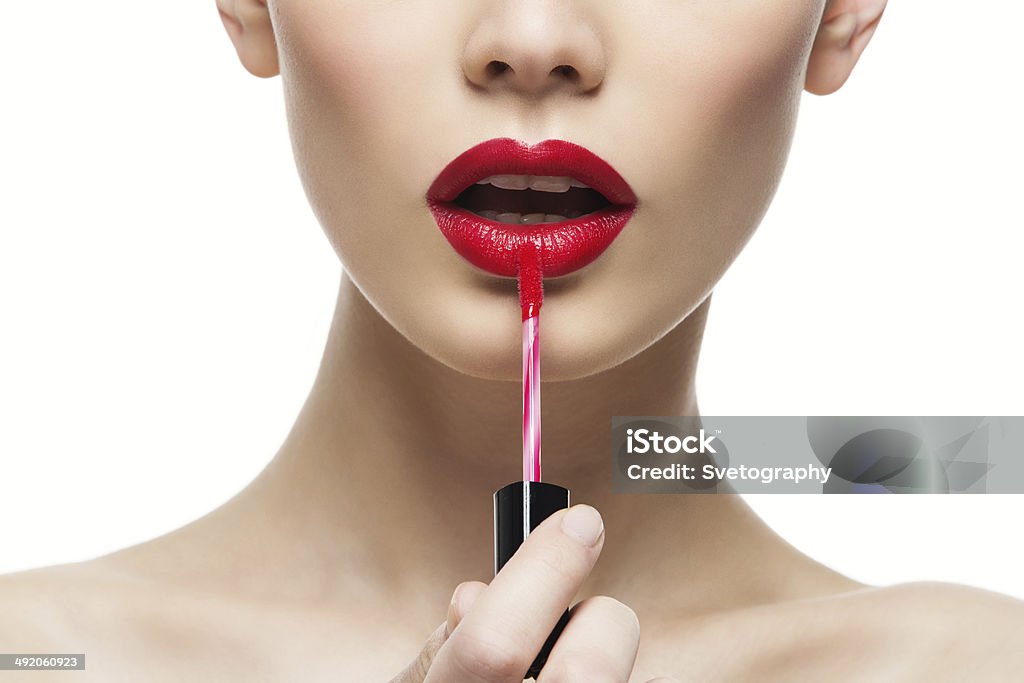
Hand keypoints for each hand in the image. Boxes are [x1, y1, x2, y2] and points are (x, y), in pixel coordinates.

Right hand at [391, 504, 677, 682]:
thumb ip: (441, 653)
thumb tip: (478, 593)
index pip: (493, 646)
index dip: (543, 571)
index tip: (582, 522)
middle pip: (586, 674)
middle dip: (600, 623)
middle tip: (585, 617)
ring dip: (606, 666)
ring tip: (567, 670)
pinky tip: (579, 681)